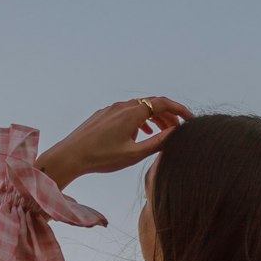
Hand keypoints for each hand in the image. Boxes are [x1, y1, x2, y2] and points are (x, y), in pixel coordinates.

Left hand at [36, 98, 191, 187]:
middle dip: (168, 114)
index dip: (179, 109)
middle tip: (179, 128)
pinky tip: (140, 132)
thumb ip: (157, 142)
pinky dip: (140, 119)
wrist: (70, 155)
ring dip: (154, 117)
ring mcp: (111, 109)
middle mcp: (122, 106)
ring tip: (162, 132)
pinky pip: (127, 111)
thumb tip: (175, 133)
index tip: (190, 119)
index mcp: (132, 113)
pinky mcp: (103, 115)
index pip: (162, 103)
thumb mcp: (134, 154)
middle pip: (152, 104)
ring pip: (139, 107)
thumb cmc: (102, 157)